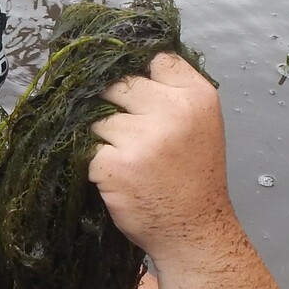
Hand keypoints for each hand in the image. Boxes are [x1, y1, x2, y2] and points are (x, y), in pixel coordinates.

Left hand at [88, 52, 238, 266]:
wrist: (193, 231)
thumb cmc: (193, 177)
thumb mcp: (200, 124)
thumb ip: (172, 93)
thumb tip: (125, 65)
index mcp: (196, 97)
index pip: (156, 58)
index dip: (140, 72)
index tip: (135, 91)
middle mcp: (171, 111)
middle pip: (119, 83)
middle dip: (115, 104)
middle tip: (126, 132)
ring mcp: (141, 138)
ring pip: (99, 118)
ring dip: (104, 137)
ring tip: (126, 159)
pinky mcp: (114, 164)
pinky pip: (89, 149)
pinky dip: (96, 163)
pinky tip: (117, 177)